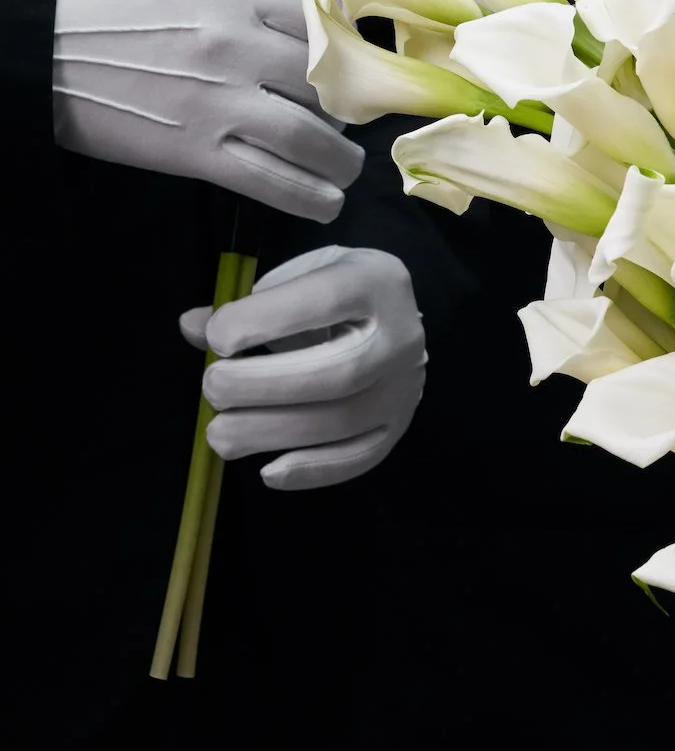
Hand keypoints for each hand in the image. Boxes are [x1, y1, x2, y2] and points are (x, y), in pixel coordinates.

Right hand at [53, 0, 361, 220]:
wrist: (35, 47)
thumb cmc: (103, 0)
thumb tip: (304, 8)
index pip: (321, 12)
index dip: (351, 38)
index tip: (360, 55)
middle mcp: (236, 43)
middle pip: (327, 78)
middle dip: (349, 104)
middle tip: (351, 118)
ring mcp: (220, 101)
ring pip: (314, 138)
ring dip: (341, 159)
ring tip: (344, 166)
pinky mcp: (197, 152)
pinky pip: (274, 182)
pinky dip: (310, 197)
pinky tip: (325, 200)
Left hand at [180, 246, 425, 489]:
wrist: (394, 318)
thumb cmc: (333, 296)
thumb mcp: (295, 279)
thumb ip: (247, 303)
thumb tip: (194, 328)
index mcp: (375, 282)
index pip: (325, 300)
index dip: (265, 321)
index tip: (217, 338)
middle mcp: (401, 336)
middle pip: (338, 372)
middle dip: (263, 385)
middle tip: (213, 389)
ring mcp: (405, 387)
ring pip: (343, 421)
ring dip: (271, 432)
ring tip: (220, 434)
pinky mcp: (398, 426)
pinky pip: (359, 457)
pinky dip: (311, 470)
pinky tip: (267, 471)